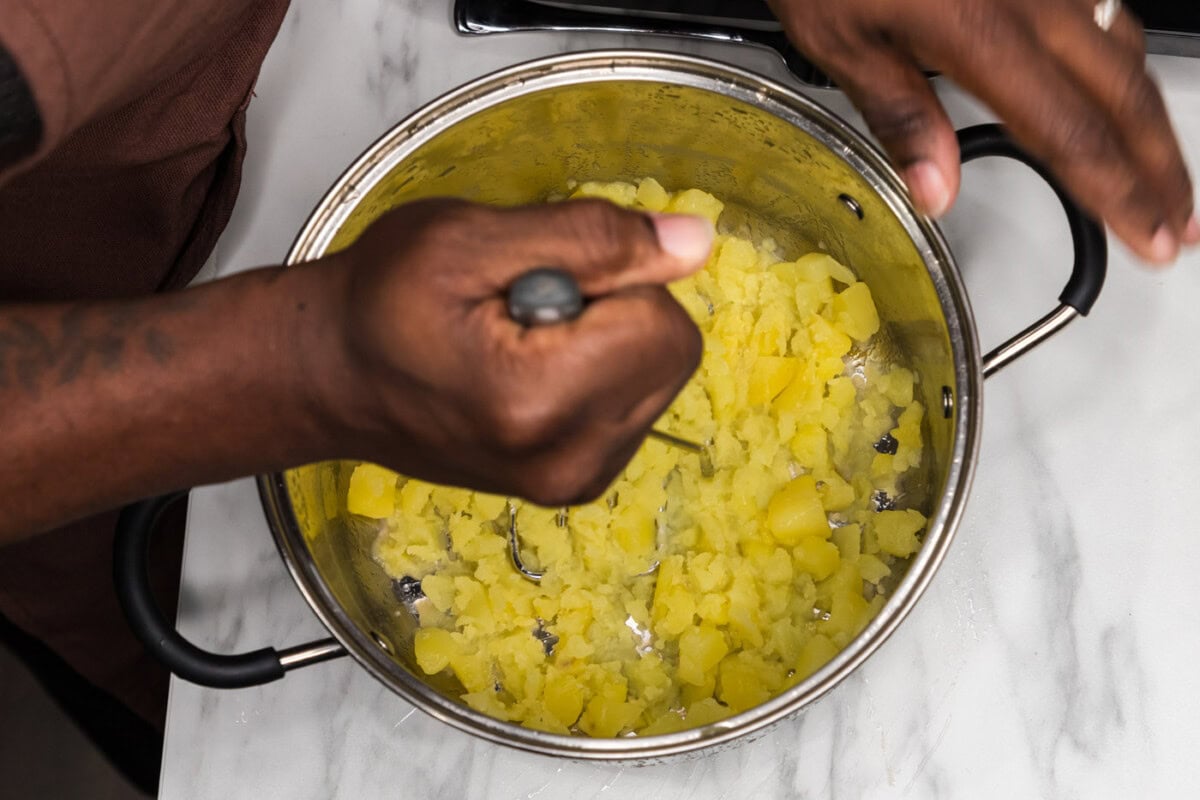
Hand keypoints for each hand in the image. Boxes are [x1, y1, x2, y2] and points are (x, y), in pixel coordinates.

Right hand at [323, 198, 712, 505]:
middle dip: (616, 310)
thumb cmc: (380, 302)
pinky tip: (530, 369)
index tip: (538, 281)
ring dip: (607, 342)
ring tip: (521, 339)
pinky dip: (597, 373)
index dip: (613, 279)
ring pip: (657, 378)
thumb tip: (695, 243)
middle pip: (670, 354)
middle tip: (526, 307)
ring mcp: (573, 482)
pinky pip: (632, 404)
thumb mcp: (471, 240)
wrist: (330, 376)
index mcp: (540, 403)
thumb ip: (592, 238)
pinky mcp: (575, 484)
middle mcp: (568, 461)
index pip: (664, 324)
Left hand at [768, 0, 1196, 263]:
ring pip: (1123, 43)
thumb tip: (937, 190)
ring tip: (1158, 167)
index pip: (1071, 133)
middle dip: (1161, 166)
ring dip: (1146, 115)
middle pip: (1125, 92)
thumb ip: (899, 114)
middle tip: (1182, 222)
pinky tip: (1117, 86)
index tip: (1151, 236)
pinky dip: (1119, 59)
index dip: (1118, 194)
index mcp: (980, 29)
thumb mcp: (839, 38)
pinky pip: (1100, 5)